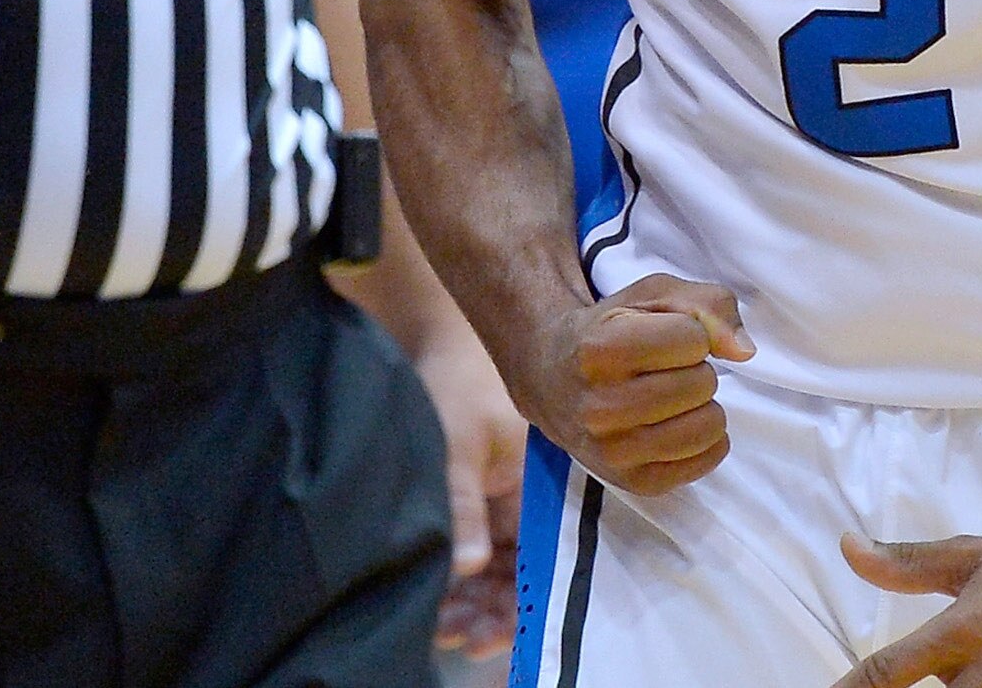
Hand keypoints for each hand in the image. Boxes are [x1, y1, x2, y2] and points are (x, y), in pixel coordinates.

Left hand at [414, 330, 526, 655]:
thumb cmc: (456, 386)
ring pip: (500, 571)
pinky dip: (462, 580)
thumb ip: (463, 506)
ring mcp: (508, 503)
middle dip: (492, 613)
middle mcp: (532, 502)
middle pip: (523, 575)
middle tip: (452, 637)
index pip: (543, 564)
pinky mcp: (486, 502)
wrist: (443, 342)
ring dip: (474, 602)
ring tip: (438, 627)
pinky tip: (437, 601)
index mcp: (542, 487)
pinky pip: (483, 553)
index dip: (519, 609)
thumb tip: (472, 569)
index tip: (483, 639)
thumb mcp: (457, 445)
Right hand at [519, 275, 752, 496]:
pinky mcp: (632, 482)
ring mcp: (614, 452)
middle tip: (663, 369)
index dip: (690, 333)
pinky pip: (705, 461)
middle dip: (695, 369)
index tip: (662, 337)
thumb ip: (707, 304)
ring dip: (701, 405)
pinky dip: (705, 439)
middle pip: (703, 384)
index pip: (695, 340)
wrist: (552, 380)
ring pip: (709, 425)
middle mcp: (601, 407)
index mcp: (600, 351)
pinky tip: (677, 423)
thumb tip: (743, 351)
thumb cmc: (610, 330)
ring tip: (670, 397)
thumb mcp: (652, 295)